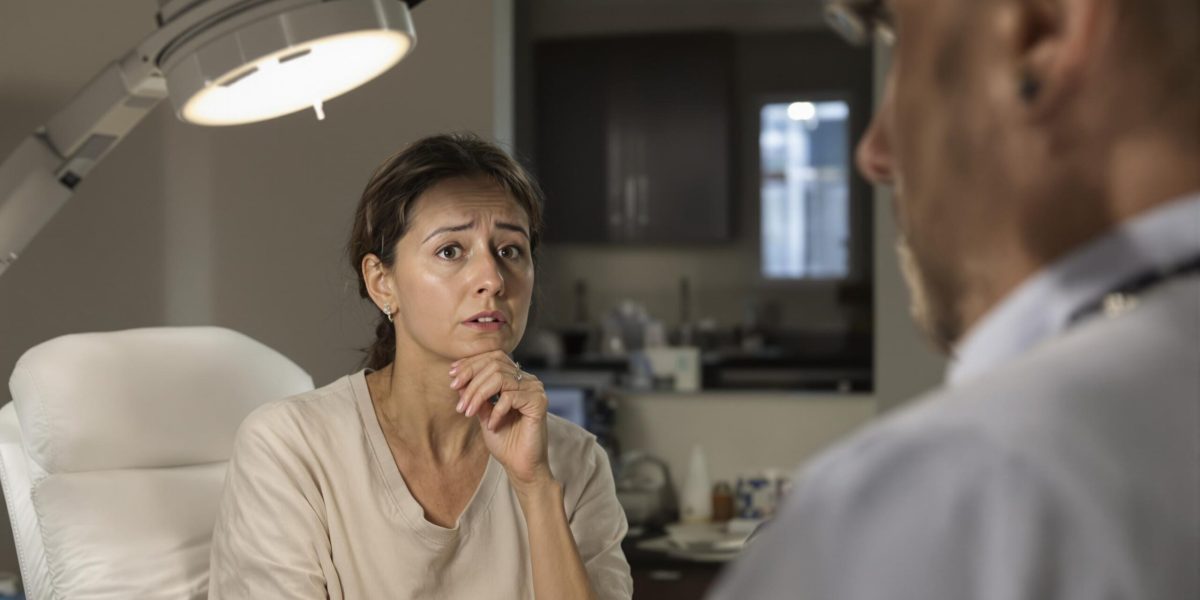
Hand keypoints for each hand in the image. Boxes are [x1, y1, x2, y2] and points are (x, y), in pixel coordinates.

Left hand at [450, 351, 551, 488]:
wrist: (520, 465)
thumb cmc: (504, 441)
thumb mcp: (482, 413)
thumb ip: (474, 395)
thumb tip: (457, 377)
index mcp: (516, 378)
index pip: (493, 357)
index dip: (471, 364)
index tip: (452, 376)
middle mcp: (527, 380)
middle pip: (494, 364)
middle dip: (471, 381)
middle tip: (459, 403)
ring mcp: (535, 389)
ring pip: (499, 377)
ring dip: (478, 395)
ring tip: (469, 413)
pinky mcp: (539, 402)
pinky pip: (510, 397)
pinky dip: (496, 411)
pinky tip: (492, 425)